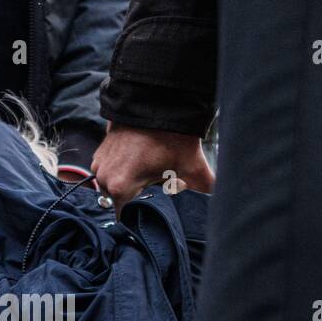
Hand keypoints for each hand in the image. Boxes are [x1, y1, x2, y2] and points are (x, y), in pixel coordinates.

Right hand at [92, 124, 214, 214]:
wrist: (156, 104)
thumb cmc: (173, 137)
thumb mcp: (193, 168)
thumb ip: (206, 190)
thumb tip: (222, 206)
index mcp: (120, 187)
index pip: (126, 217)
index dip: (145, 214)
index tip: (159, 203)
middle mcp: (105, 178)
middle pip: (122, 201)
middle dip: (140, 196)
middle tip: (160, 181)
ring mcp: (100, 165)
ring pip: (116, 188)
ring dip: (131, 183)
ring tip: (150, 170)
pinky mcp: (100, 154)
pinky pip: (110, 173)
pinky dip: (123, 170)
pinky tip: (140, 161)